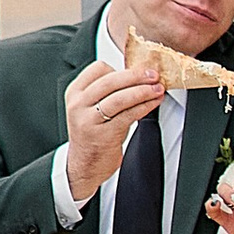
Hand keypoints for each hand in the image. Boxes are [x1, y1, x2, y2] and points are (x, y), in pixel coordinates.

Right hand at [64, 57, 162, 203]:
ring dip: (143, 91)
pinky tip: (153, 103)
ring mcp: (89, 120)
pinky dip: (144, 106)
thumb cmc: (93, 133)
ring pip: (119, 98)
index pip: (98, 69)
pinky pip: (127, 115)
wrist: (84, 165)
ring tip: (158, 88)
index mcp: (75, 92)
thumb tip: (139, 75)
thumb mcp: (92, 107)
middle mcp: (79, 104)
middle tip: (153, 74)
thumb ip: (109, 91)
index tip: (138, 70)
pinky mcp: (102, 135)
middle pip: (110, 81)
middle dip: (136, 76)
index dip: (121, 68)